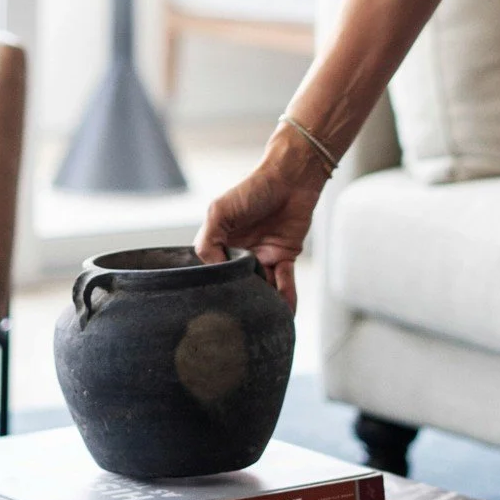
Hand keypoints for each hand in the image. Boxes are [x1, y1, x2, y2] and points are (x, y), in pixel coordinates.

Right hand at [194, 142, 325, 313]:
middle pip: (238, 284)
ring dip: (264, 303)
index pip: (212, 272)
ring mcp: (262, 256)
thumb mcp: (219, 210)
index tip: (215, 306)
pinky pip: (284, 283)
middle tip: (239, 321)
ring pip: (261, 288)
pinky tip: (285, 311)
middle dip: (240, 301)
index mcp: (219, 242)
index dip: (215, 286)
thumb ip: (207, 241)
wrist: (292, 177)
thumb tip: (214, 272)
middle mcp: (239, 252)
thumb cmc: (253, 187)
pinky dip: (286, 297)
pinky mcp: (284, 257)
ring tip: (262, 322)